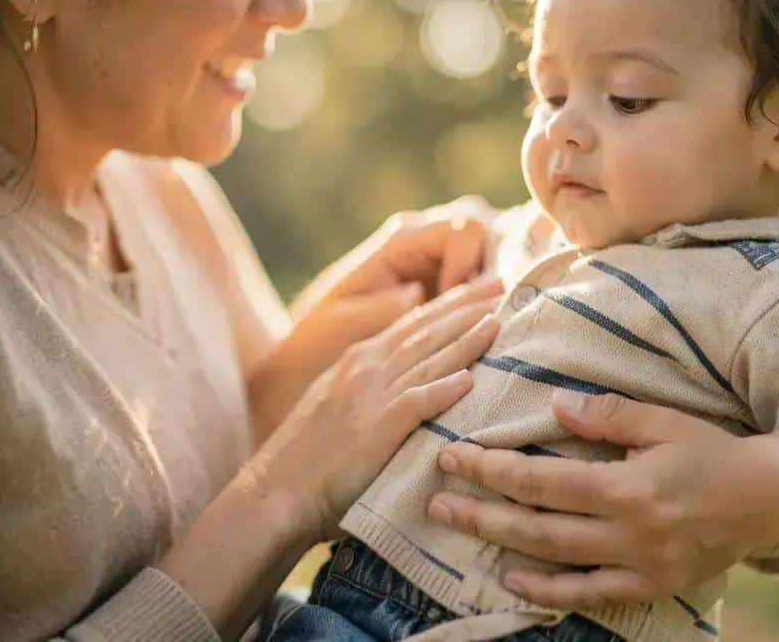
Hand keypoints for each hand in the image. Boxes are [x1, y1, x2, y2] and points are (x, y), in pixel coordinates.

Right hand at [251, 197, 494, 437]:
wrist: (275, 491)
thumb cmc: (309, 458)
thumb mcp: (338, 404)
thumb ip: (371, 386)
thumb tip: (404, 378)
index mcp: (358, 360)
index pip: (412, 324)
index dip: (449, 304)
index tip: (481, 289)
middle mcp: (365, 368)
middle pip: (426, 331)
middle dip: (467, 307)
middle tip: (503, 285)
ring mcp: (370, 397)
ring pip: (428, 359)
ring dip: (466, 338)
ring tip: (498, 321)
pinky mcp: (375, 429)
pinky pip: (414, 404)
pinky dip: (442, 390)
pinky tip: (470, 379)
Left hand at [426, 391, 757, 609]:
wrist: (772, 498)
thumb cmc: (715, 450)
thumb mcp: (666, 420)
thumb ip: (609, 415)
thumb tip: (553, 408)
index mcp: (630, 487)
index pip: (543, 480)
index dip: (492, 469)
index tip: (453, 456)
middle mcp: (631, 532)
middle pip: (538, 524)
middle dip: (481, 509)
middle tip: (436, 499)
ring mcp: (641, 566)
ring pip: (556, 561)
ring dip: (502, 546)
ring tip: (459, 528)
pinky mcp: (652, 587)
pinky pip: (591, 595)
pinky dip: (549, 592)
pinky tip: (513, 580)